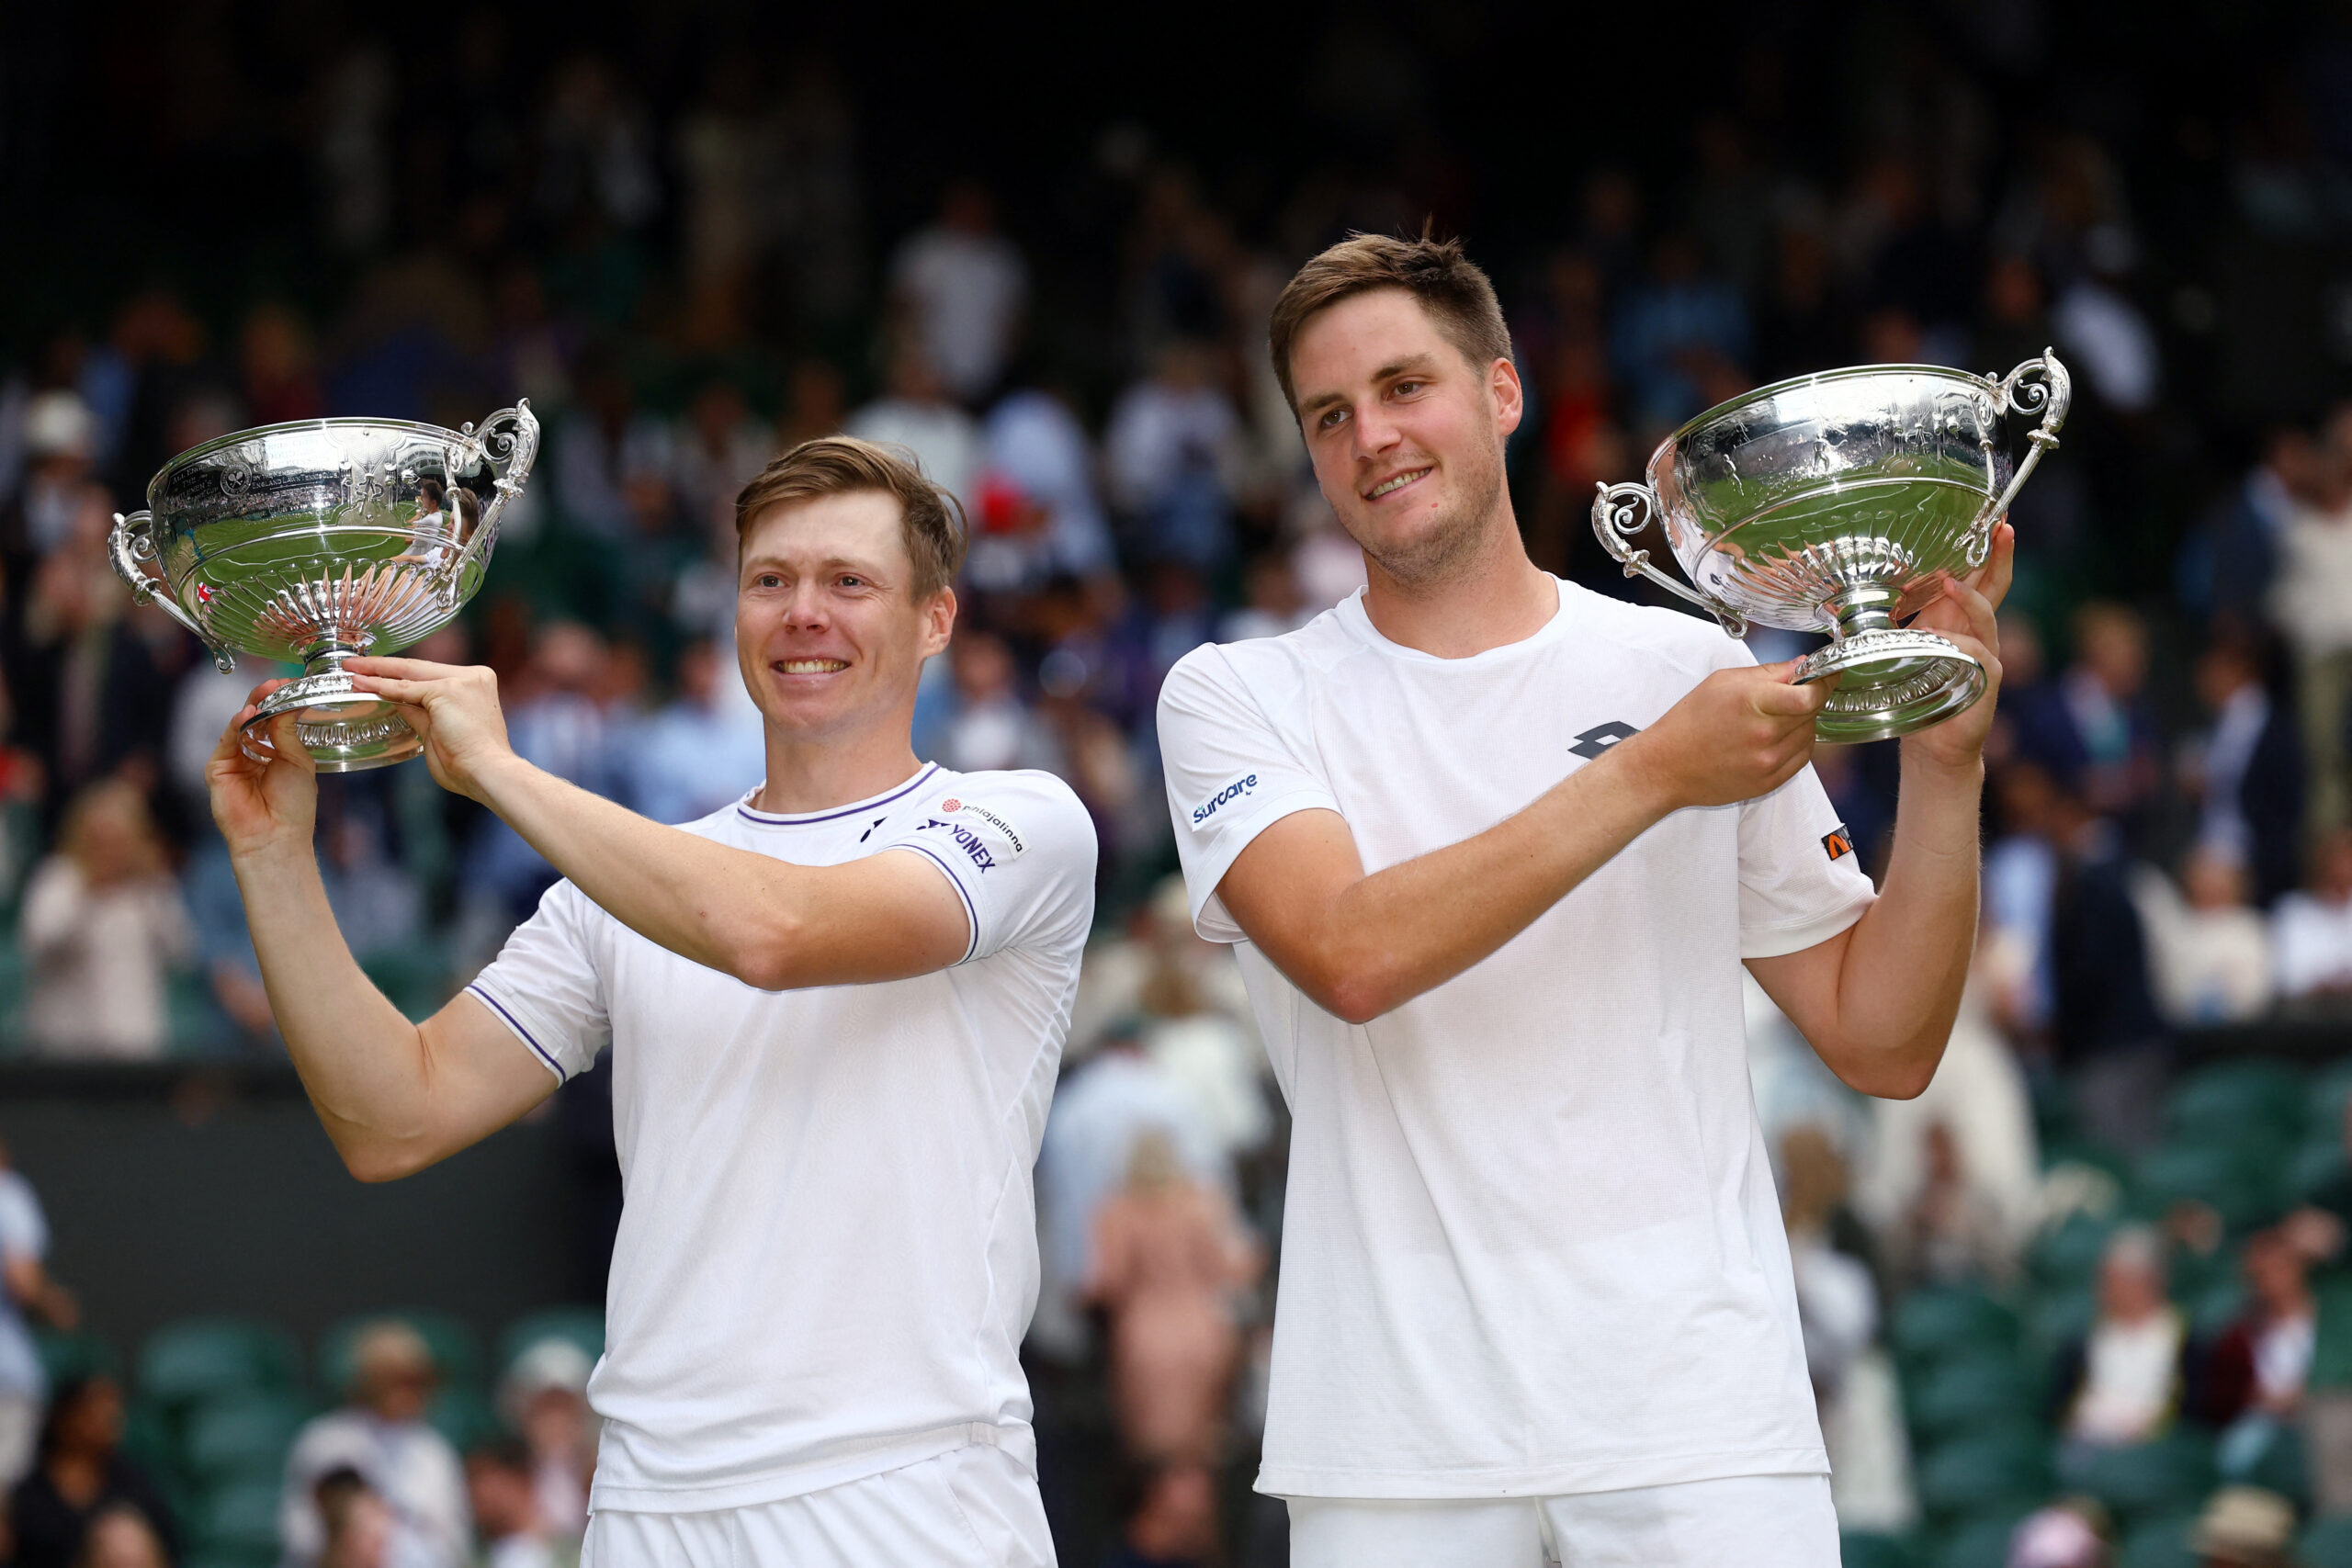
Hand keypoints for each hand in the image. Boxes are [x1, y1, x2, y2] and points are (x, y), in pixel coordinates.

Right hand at [207, 681, 317, 860]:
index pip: (274, 722)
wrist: (276, 836)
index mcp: (275, 755)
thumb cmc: (292, 805)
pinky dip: (236, 725)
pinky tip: (249, 714)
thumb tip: (289, 704)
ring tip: (267, 691)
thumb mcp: (297, 761)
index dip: (281, 704)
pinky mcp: (217, 768)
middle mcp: (252, 756)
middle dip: (265, 700)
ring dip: (253, 707)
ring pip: (240, 726)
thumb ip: (287, 733)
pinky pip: (227, 741)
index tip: (291, 686)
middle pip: (255, 720)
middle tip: (276, 683)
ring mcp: (234, 761)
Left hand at [344, 657, 516, 803]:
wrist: (487, 773)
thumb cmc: (469, 761)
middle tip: (353, 664)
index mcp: (476, 684)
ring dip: (376, 672)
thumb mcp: (438, 729)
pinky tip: (361, 683)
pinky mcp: (448, 690)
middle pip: (418, 668)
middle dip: (382, 666)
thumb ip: (419, 711)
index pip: (429, 674)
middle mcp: (472, 677)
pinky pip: (405, 688)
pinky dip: (381, 686)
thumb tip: (394, 699)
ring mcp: (462, 680)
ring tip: (351, 670)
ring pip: (409, 673)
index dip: (399, 673)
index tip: (376, 671)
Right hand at [1614, 659, 1827, 810]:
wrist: (1666, 767)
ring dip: (1802, 722)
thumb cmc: (1690, 721)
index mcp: (1752, 701)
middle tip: (1794, 694)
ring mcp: (1768, 761)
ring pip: (1809, 734)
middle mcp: (1764, 733)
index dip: (1825, 682)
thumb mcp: (1723, 682)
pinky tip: (1776, 737)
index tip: (1829, 674)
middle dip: (1809, 699)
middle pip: (1812, 712)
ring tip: (1776, 718)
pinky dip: (1797, 744)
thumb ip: (1767, 672)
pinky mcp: (1769, 781)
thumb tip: (1802, 666)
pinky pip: (1801, 758)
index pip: (1810, 694)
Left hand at [1902, 522, 2012, 771]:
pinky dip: (1957, 641)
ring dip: (1969, 597)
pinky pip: (1976, 651)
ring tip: (1950, 582)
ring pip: (1986, 614)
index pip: (1976, 575)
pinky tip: (1939, 637)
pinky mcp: (1986, 677)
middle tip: (2003, 528)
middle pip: (1995, 585)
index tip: (1989, 520)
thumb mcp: (1900, 647)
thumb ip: (1891, 622)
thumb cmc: (1915, 692)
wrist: (1931, 743)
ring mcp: (1985, 651)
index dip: (1983, 550)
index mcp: (1955, 617)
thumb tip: (1851, 597)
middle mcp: (1976, 629)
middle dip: (1999, 556)